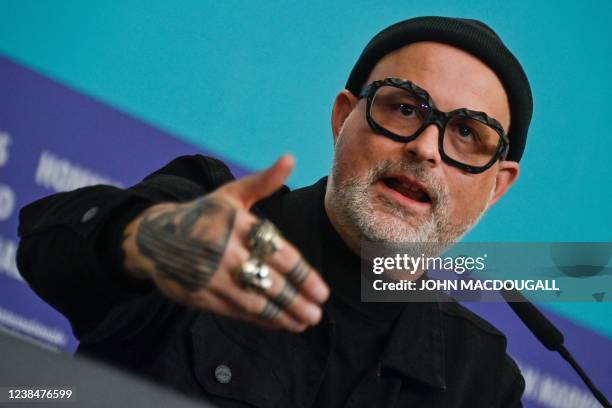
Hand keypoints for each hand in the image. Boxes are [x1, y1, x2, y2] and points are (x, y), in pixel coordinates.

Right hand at [121, 155, 329, 331]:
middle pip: (268, 281)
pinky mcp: (198, 295)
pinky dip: (259, 318)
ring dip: (281, 314)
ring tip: (304, 322)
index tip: (322, 291)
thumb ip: (264, 182)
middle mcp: (225, 251)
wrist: (153, 236)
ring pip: (253, 301)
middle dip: (296, 300)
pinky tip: (277, 322)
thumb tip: (291, 158)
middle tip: (317, 313)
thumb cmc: (203, 215)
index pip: (278, 253)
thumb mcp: (231, 194)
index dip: (302, 276)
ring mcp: (211, 276)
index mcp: (237, 223)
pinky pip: (235, 310)